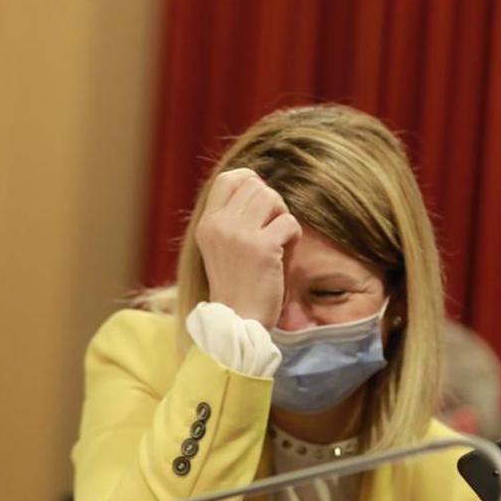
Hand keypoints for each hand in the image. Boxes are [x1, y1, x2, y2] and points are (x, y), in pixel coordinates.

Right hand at [195, 168, 301, 326]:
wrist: (237, 321)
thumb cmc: (236, 286)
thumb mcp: (220, 247)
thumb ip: (232, 219)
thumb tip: (259, 184)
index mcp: (207, 224)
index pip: (228, 179)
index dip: (250, 181)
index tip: (262, 202)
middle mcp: (219, 224)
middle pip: (256, 186)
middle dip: (272, 203)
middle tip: (273, 228)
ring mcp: (240, 234)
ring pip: (272, 198)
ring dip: (282, 217)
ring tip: (278, 241)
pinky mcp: (263, 247)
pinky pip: (289, 221)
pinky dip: (293, 236)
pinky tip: (284, 255)